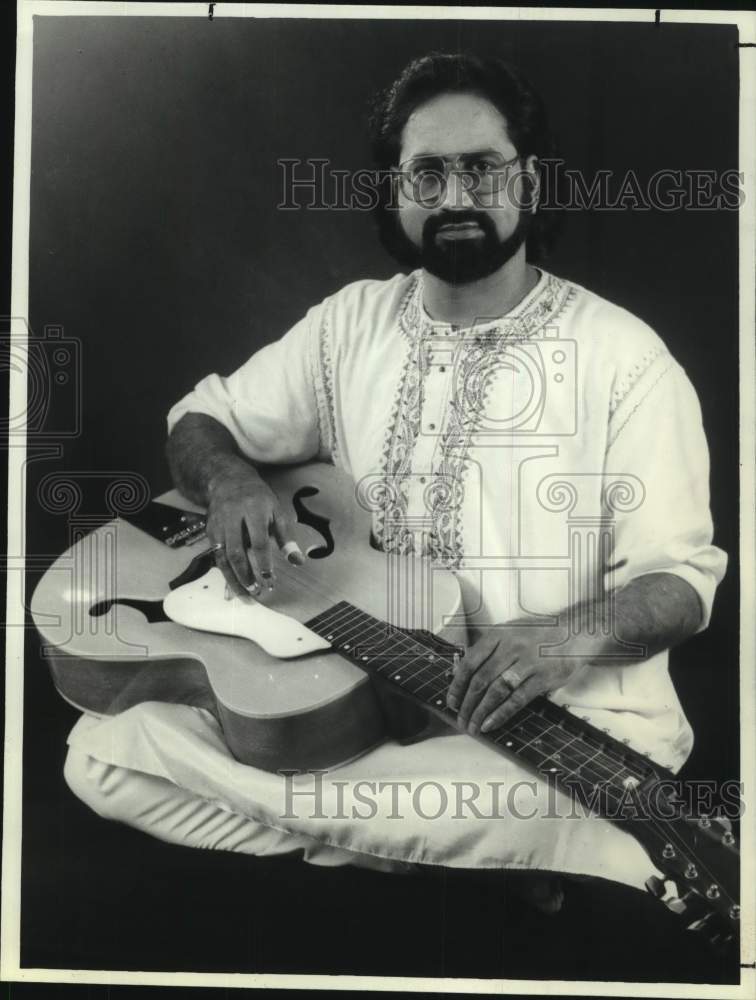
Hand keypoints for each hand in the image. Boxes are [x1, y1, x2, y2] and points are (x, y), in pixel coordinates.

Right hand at [205, 464, 303, 597]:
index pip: (258, 541)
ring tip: (245, 596)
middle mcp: (232, 517)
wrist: (228, 481)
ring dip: (233, 579)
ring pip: (222, 557)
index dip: (263, 562)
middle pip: (236, 552)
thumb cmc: (259, 499)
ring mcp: (218, 525)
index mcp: (253, 510)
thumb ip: (286, 538)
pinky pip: (216, 556)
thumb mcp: (277, 512)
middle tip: (256, 592)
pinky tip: (234, 586)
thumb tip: (298, 562)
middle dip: (245, 575)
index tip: (270, 580)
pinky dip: (225, 573)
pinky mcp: (210, 532)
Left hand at [446, 622, 584, 735]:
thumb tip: (463, 671)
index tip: (452, 701)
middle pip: (480, 680)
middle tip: (460, 719)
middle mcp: (510, 647)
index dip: (457, 685)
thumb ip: (490, 649)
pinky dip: (501, 714)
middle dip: (466, 704)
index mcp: (498, 635)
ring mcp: (527, 663)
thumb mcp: (511, 631)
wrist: (575, 632)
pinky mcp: (543, 678)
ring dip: (480, 712)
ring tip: (472, 726)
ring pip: (496, 691)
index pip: (469, 662)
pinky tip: (490, 724)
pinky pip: (516, 700)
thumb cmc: (539, 634)